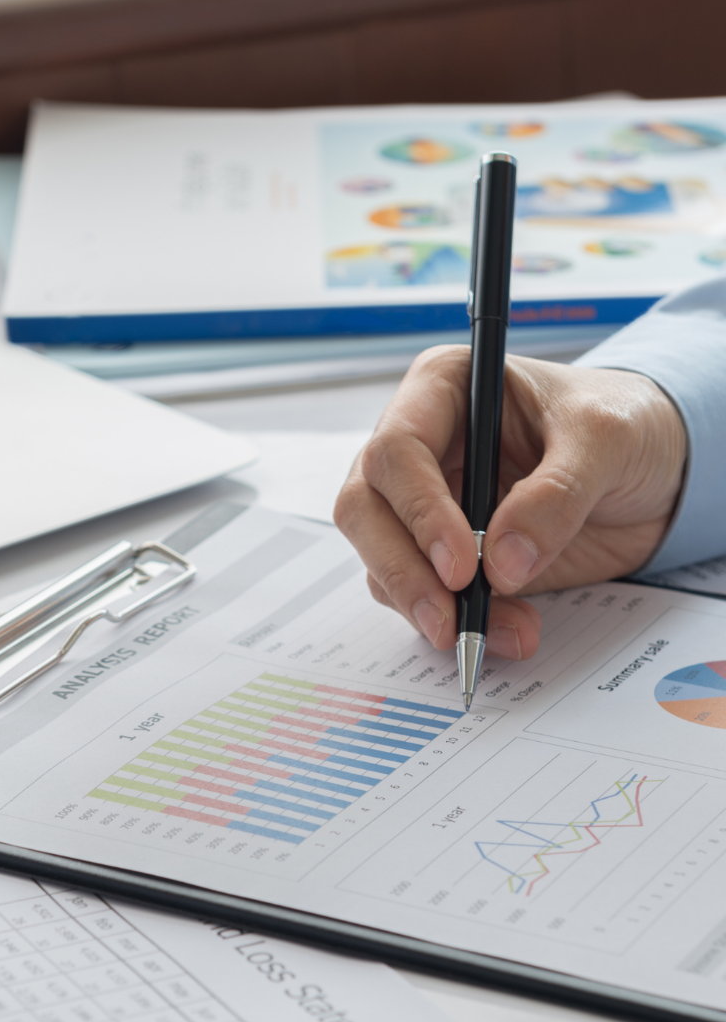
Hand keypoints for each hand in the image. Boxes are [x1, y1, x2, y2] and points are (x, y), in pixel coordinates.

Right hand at [334, 347, 686, 659]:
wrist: (655, 472)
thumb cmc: (625, 424)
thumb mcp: (607, 439)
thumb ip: (556, 495)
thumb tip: (502, 564)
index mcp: (445, 389)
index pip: (397, 449)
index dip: (420, 511)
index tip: (462, 566)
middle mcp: (422, 447)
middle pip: (365, 510)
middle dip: (402, 570)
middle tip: (448, 619)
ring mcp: (427, 506)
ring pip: (384, 562)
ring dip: (433, 609)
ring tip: (505, 632)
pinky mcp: (445, 558)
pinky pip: (425, 598)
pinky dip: (460, 624)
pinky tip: (510, 632)